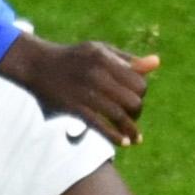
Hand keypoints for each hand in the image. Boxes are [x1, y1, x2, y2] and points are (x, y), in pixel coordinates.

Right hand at [0, 33, 159, 146]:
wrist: (37, 64)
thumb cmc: (74, 58)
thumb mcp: (101, 51)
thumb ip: (128, 60)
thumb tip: (156, 63)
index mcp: (106, 59)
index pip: (139, 83)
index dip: (141, 94)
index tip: (135, 100)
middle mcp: (97, 74)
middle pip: (132, 100)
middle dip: (137, 113)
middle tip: (133, 118)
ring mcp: (85, 91)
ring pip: (119, 115)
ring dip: (131, 130)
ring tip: (136, 138)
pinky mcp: (74, 107)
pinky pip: (100, 125)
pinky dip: (115, 136)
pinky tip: (124, 143)